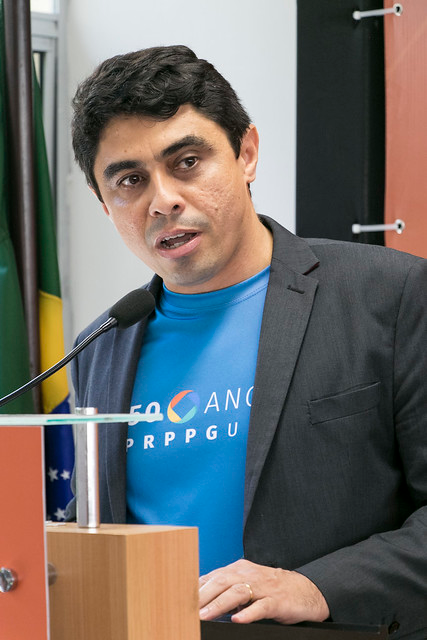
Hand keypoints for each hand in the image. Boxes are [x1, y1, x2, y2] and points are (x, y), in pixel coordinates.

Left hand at [199, 559, 328, 624]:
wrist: (305, 590)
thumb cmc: (271, 589)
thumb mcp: (246, 584)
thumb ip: (226, 589)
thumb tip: (201, 600)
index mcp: (238, 570)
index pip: (212, 576)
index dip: (196, 587)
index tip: (179, 598)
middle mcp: (248, 574)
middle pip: (221, 581)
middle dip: (202, 595)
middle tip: (186, 609)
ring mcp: (263, 587)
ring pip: (237, 592)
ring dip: (219, 604)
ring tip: (204, 616)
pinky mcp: (277, 600)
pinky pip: (261, 606)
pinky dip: (249, 613)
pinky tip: (238, 620)